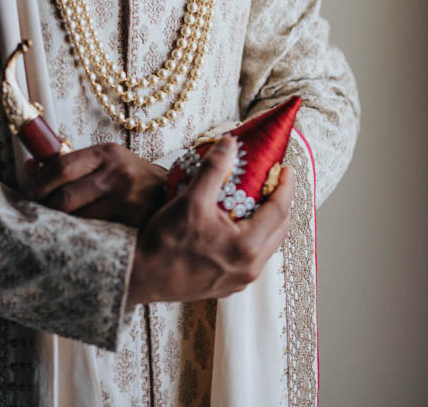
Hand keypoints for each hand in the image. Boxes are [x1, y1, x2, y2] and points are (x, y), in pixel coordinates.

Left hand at [25, 142, 167, 226]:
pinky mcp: (132, 223)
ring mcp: (125, 200)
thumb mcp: (104, 159)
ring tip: (55, 228)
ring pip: (78, 220)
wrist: (169, 192)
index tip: (29, 195)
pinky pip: (96, 234)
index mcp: (105, 153)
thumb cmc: (129, 175)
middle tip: (38, 216)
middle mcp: (116, 174)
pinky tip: (77, 238)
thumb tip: (29, 167)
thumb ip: (69, 163)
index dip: (38, 184)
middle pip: (65, 198)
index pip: (61, 168)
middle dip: (46, 210)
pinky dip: (82, 237)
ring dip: (62, 227)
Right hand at [127, 136, 293, 305]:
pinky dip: (252, 237)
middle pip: (279, 230)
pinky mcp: (227, 286)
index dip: (286, 187)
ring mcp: (239, 280)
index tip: (286, 169)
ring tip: (256, 200)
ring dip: (267, 222)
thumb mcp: (191, 199)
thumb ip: (214, 168)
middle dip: (281, 204)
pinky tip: (235, 224)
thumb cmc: (166, 240)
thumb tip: (230, 142)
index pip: (279, 211)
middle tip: (273, 183)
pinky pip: (251, 258)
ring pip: (267, 246)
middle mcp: (249, 268)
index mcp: (246, 246)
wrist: (141, 276)